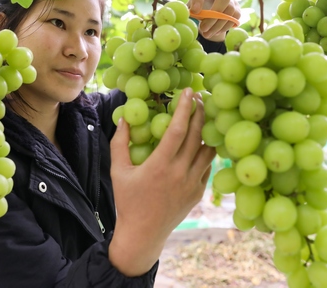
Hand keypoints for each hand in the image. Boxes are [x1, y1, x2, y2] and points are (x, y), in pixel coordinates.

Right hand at [108, 88, 214, 276]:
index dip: (184, 108)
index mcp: (160, 165)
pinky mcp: (198, 192)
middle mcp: (180, 173)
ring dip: (208, 130)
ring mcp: (192, 183)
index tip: (188, 91)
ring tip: (205, 115)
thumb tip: (124, 118)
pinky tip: (202, 141)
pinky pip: (207, 166)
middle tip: (199, 96)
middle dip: (200, 112)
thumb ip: (120, 143)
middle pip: (197, 135)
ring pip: (208, 150)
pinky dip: (206, 151)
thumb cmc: (127, 201)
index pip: (177, 130)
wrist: (143, 235)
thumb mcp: (118, 171)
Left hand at [188, 0, 240, 41]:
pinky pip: (235, 18)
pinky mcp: (237, 8)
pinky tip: (215, 32)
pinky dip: (225, 27)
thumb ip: (187, 9)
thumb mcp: (190, 6)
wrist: (212, 9)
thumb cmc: (198, 7)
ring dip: (218, 25)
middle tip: (203, 28)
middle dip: (213, 16)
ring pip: (230, 10)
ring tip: (207, 34)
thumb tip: (184, 15)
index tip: (194, 11)